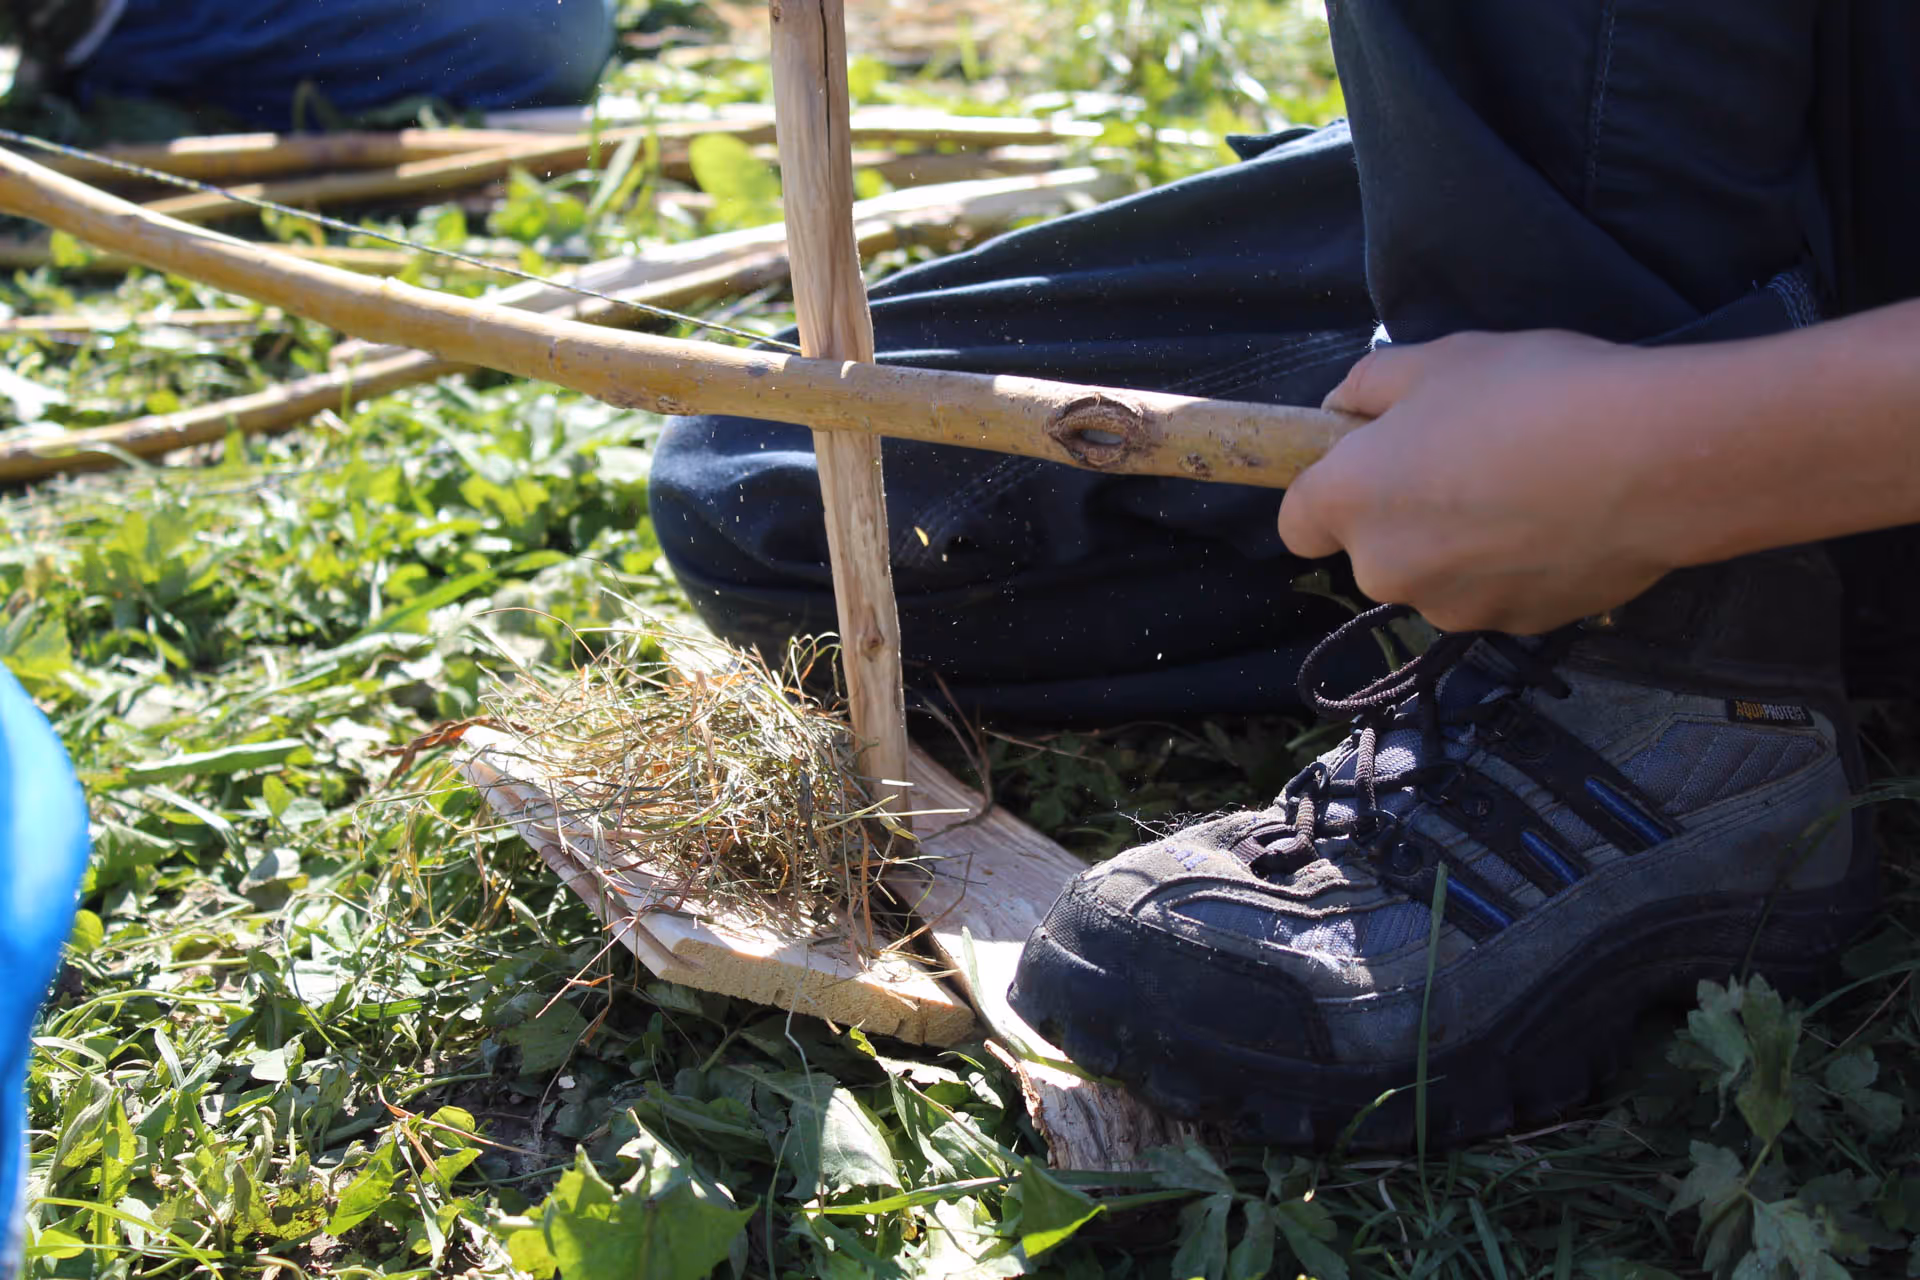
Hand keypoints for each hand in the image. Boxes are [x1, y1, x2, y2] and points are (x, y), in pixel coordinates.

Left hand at [1278, 330, 1679, 633]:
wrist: (1655, 461)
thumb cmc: (1532, 395)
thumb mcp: (1438, 359)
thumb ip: (1370, 385)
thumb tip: (1344, 408)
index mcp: (1350, 502)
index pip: (1297, 522)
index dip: (1327, 492)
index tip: (1370, 463)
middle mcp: (1386, 569)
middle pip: (1373, 550)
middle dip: (1406, 513)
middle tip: (1468, 457)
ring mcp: (1452, 607)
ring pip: (1438, 574)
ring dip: (1463, 543)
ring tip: (1528, 485)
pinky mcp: (1517, 627)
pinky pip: (1498, 592)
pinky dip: (1517, 565)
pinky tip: (1564, 518)